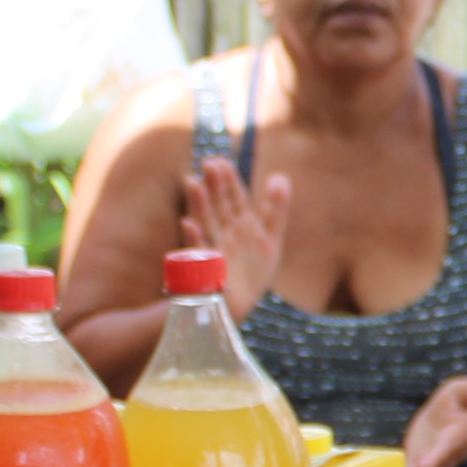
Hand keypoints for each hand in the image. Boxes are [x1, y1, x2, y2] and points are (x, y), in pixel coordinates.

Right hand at [180, 155, 295, 319]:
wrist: (238, 304)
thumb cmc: (251, 271)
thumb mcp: (270, 239)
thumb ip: (276, 209)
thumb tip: (280, 176)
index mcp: (239, 224)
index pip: (235, 198)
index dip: (229, 180)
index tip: (221, 161)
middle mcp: (225, 234)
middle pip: (219, 206)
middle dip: (214, 187)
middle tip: (208, 164)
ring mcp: (215, 251)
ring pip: (206, 224)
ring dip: (199, 205)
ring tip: (193, 183)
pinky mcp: (207, 271)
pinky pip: (198, 255)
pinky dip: (193, 241)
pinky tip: (187, 225)